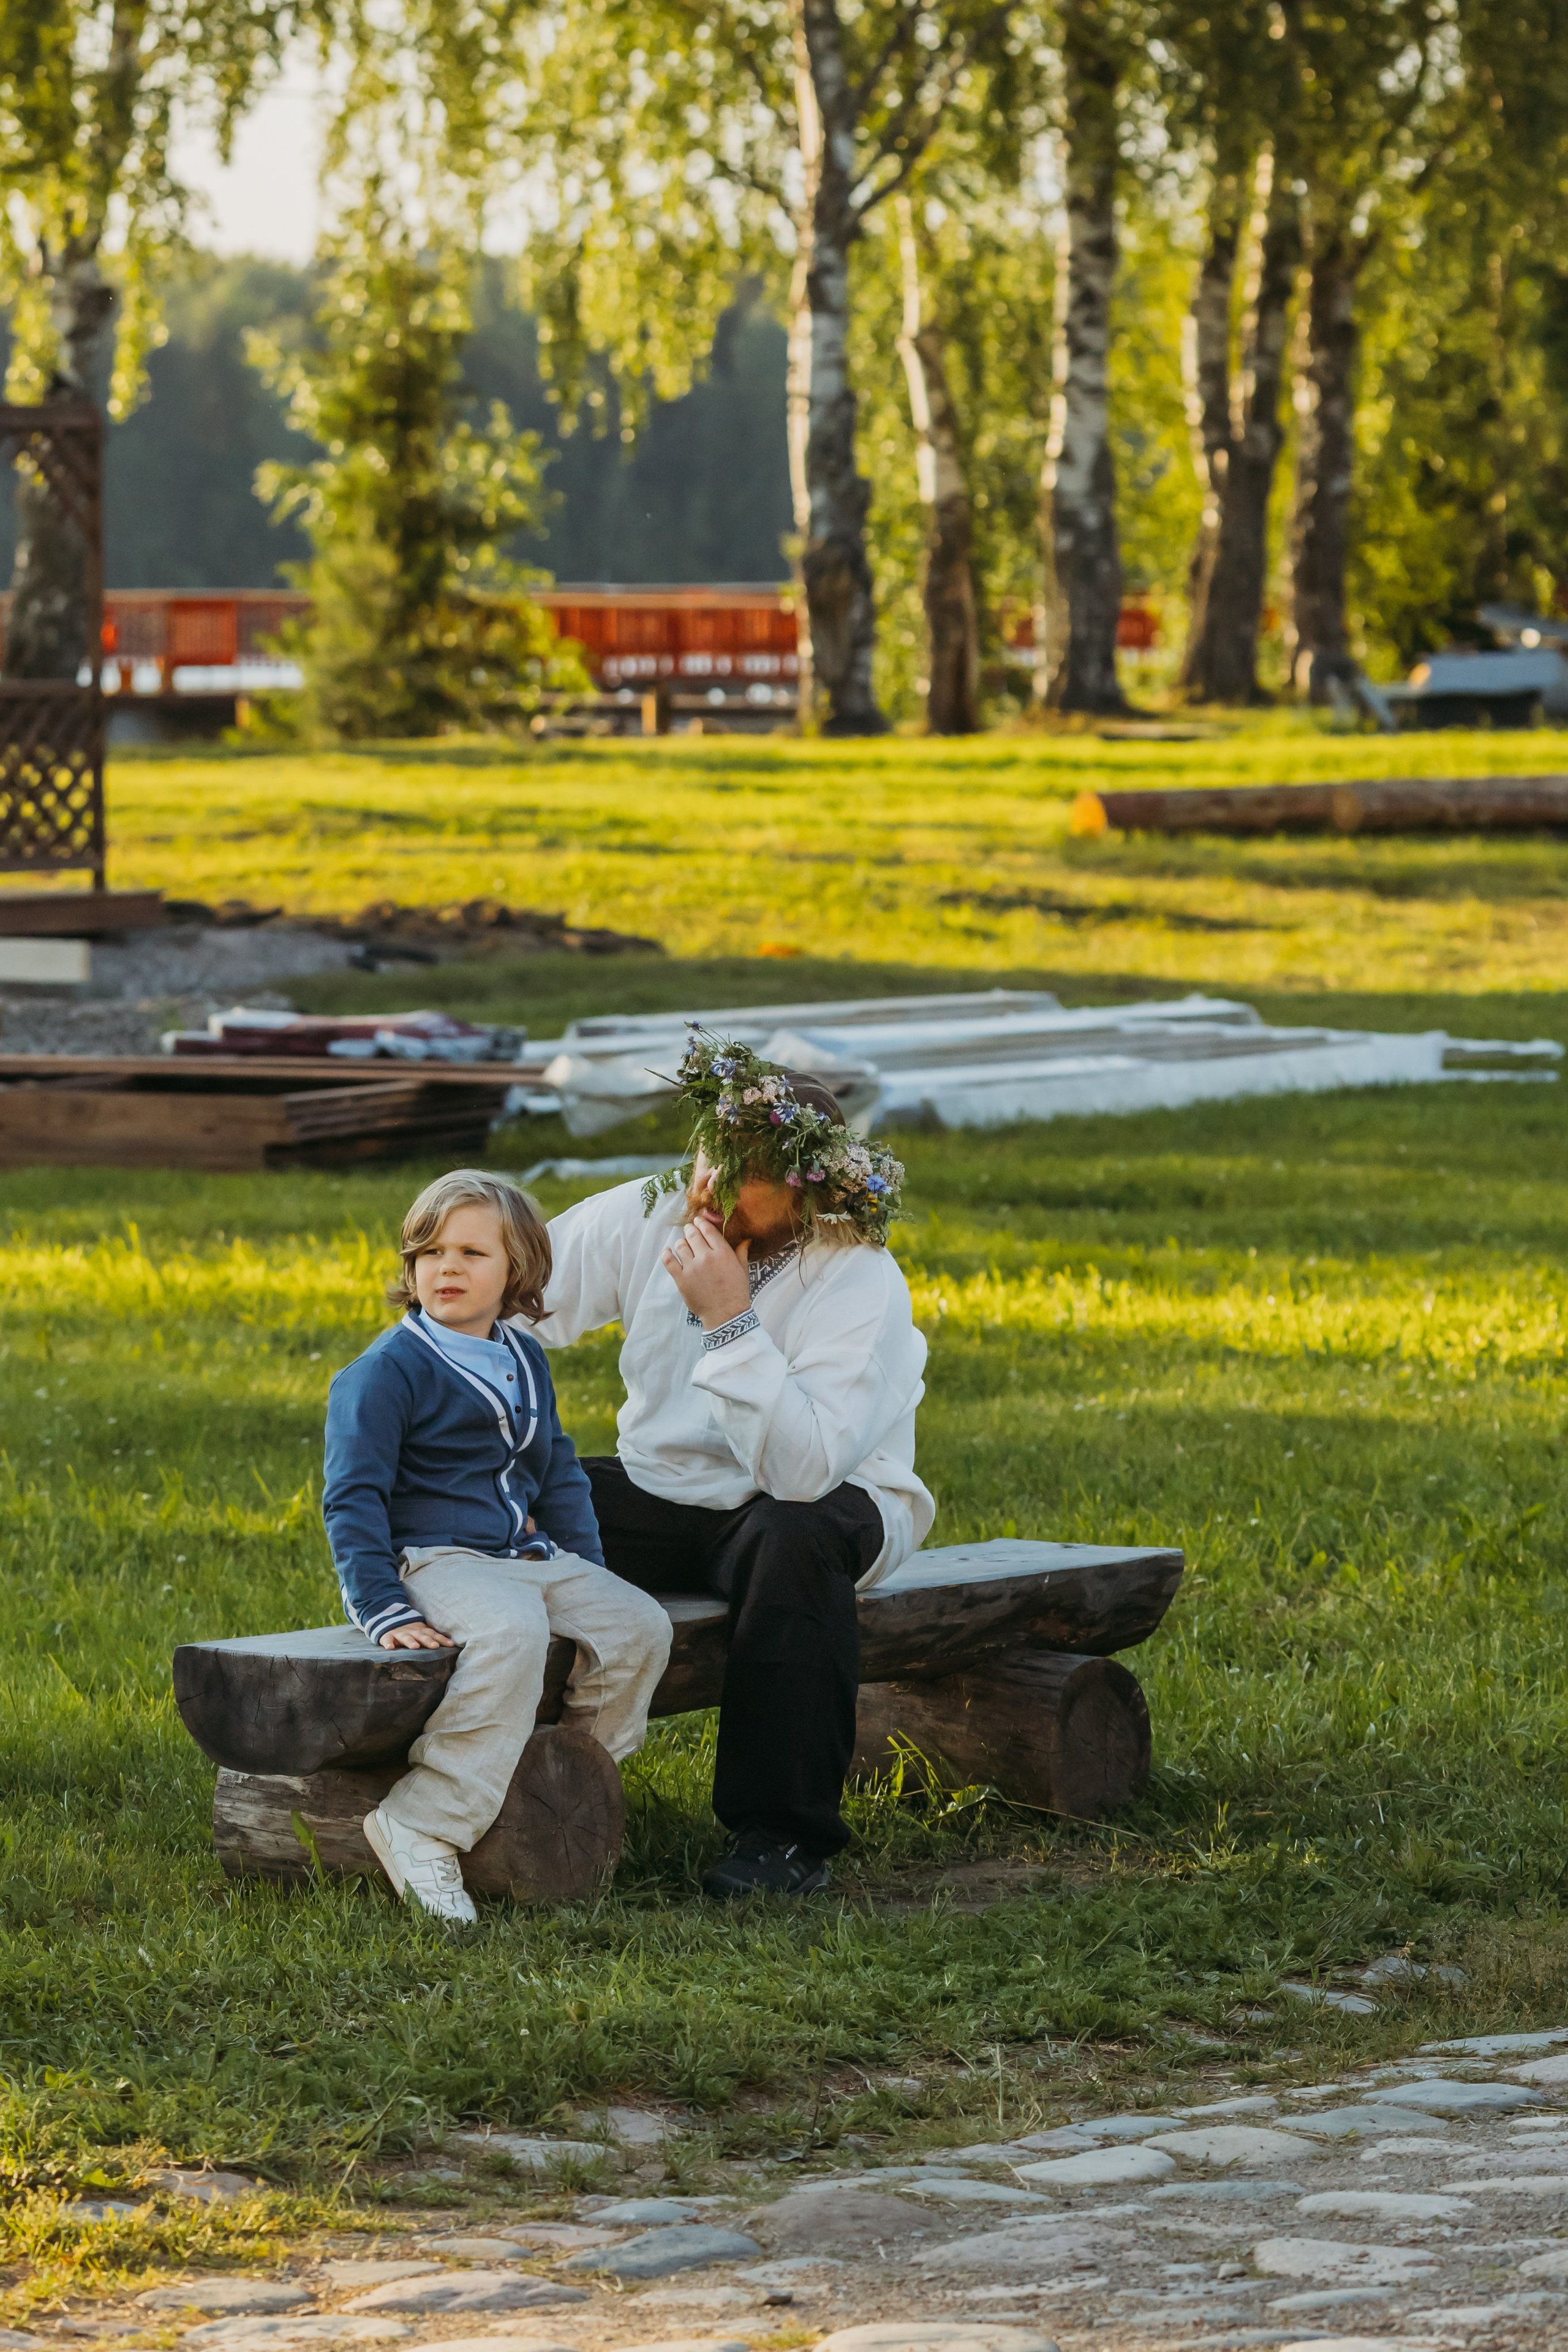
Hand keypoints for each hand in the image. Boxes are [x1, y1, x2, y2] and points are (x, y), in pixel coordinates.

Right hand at [380, 1620, 455, 1649]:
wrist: (391, 1620)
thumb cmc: (411, 1631)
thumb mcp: (422, 1632)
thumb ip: (433, 1638)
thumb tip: (452, 1645)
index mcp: (422, 1631)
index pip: (434, 1635)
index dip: (442, 1640)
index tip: (451, 1645)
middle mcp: (412, 1632)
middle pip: (422, 1636)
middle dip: (428, 1641)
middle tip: (435, 1646)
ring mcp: (400, 1634)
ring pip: (405, 1637)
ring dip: (410, 1641)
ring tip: (415, 1647)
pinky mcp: (388, 1636)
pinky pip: (387, 1639)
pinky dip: (388, 1643)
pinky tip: (390, 1647)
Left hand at [662, 1209, 751, 1330]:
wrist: (726, 1314)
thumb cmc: (736, 1292)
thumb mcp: (742, 1269)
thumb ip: (741, 1252)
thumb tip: (746, 1239)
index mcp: (723, 1252)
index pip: (708, 1230)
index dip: (701, 1222)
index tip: (697, 1221)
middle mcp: (706, 1257)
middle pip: (692, 1234)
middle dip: (690, 1230)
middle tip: (689, 1231)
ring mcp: (692, 1268)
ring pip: (680, 1245)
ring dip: (681, 1243)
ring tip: (683, 1246)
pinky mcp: (681, 1279)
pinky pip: (668, 1260)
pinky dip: (666, 1254)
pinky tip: (668, 1252)